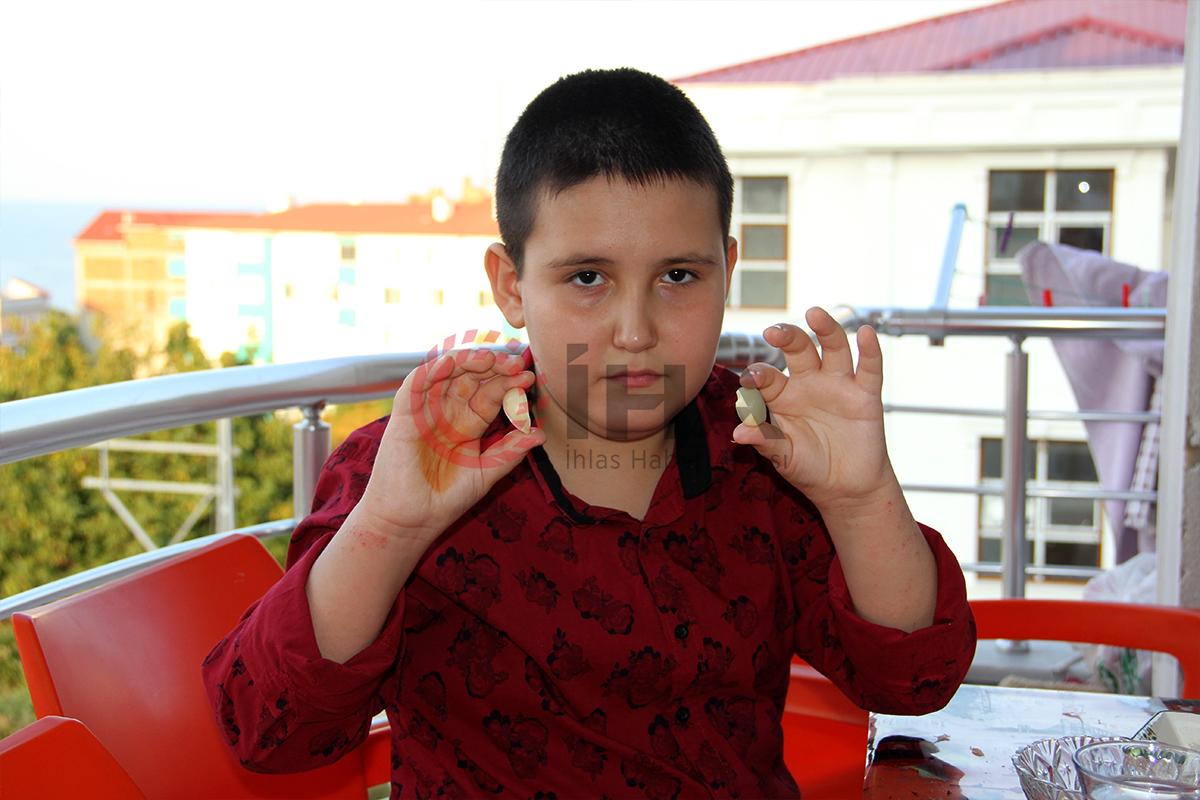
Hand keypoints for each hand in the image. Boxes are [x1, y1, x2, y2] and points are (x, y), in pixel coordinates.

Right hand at [356, 348, 544, 540]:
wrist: (411, 521)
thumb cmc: (445, 500)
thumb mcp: (485, 473)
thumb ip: (510, 452)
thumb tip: (541, 434)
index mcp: (467, 424)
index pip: (490, 395)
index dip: (509, 385)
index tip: (529, 379)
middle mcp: (447, 412)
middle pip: (471, 378)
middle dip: (493, 367)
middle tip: (516, 362)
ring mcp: (425, 412)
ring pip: (445, 374)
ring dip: (466, 361)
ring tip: (490, 358)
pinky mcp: (403, 416)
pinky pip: (415, 386)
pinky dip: (431, 371)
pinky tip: (451, 364)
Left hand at [732, 308, 893, 511]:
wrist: (846, 488)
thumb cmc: (809, 468)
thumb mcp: (784, 458)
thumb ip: (765, 442)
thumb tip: (739, 432)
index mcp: (783, 396)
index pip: (768, 378)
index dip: (757, 376)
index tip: (750, 379)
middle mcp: (810, 383)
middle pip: (799, 350)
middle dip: (787, 337)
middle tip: (773, 332)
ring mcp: (839, 386)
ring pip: (833, 348)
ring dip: (825, 329)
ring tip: (814, 313)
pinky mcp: (866, 395)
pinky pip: (869, 368)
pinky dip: (870, 350)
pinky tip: (867, 333)